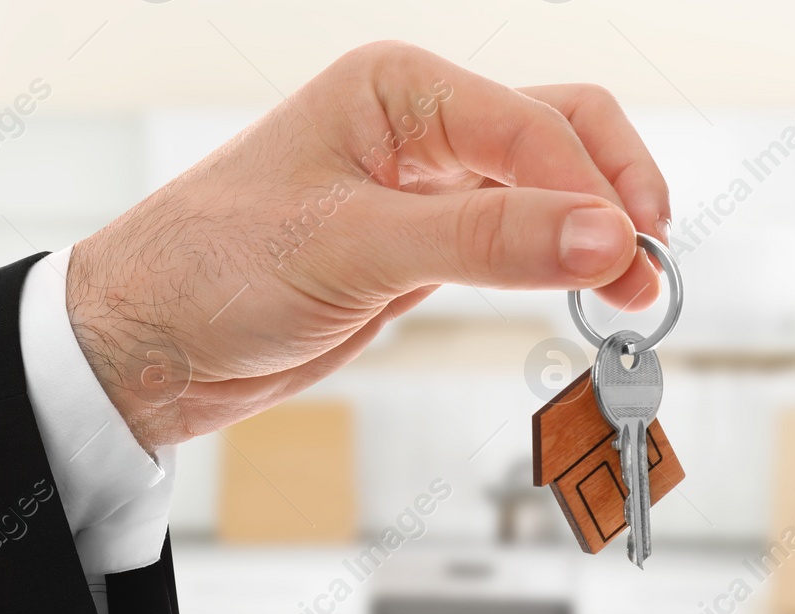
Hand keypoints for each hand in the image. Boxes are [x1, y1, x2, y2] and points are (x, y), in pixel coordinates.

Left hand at [66, 40, 671, 448]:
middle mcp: (417, 126)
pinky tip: (580, 294)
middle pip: (558, 135)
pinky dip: (554, 265)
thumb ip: (483, 241)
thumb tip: (601, 235)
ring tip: (629, 292)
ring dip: (591, 232)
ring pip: (543, 191)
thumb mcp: (353, 249)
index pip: (530, 122)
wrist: (149, 344)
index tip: (628, 256)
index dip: (590, 189)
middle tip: (644, 274)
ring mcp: (423, 189)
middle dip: (609, 198)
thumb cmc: (213, 270)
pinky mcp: (419, 249)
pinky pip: (511, 242)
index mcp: (396, 89)